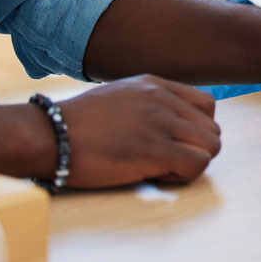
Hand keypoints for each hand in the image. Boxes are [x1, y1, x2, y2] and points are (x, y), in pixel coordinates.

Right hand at [56, 76, 221, 187]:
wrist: (48, 134)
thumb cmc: (76, 124)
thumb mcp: (120, 96)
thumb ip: (148, 103)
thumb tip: (167, 123)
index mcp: (156, 85)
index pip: (206, 106)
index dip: (194, 130)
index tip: (172, 142)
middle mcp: (163, 100)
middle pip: (212, 129)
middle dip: (194, 149)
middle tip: (166, 160)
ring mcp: (160, 124)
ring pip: (211, 146)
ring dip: (191, 163)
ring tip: (161, 168)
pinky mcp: (154, 151)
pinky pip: (197, 164)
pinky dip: (183, 176)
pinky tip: (156, 176)